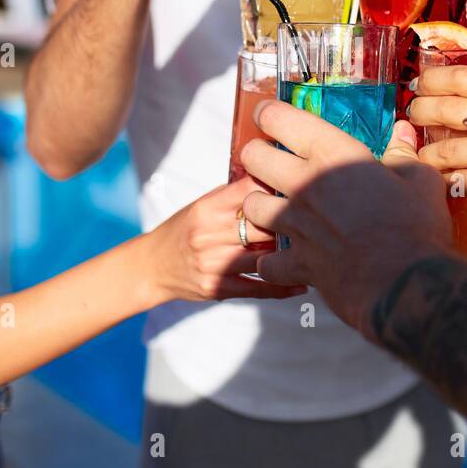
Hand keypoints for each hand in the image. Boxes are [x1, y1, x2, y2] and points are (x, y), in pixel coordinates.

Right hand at [149, 175, 304, 301]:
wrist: (151, 267)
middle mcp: (210, 234)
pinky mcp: (217, 287)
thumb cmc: (182, 231)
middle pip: (263, 225)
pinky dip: (283, 286)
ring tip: (315, 248)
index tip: (298, 187)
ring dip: (290, 253)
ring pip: (264, 256)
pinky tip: (303, 282)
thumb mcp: (201, 206)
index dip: (276, 189)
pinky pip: (258, 287)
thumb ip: (232, 197)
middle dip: (288, 222)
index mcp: (207, 208)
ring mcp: (213, 263)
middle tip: (315, 219)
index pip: (249, 192)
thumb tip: (272, 180)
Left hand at [240, 102, 452, 336]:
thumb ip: (404, 155)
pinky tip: (282, 258)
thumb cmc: (414, 226)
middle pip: (254, 158)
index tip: (268, 113)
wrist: (403, 283)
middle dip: (256, 154)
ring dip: (258, 204)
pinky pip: (267, 262)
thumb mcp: (420, 181)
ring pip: (251, 205)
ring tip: (272, 205)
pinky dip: (272, 261)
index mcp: (333, 154)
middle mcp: (305, 185)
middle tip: (266, 156)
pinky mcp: (296, 262)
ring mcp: (296, 225)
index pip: (283, 119)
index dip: (270, 113)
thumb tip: (403, 133)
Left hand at [408, 66, 466, 228]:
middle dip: (420, 111)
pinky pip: (457, 179)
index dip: (432, 79)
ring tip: (419, 154)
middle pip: (445, 108)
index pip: (461, 76)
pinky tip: (437, 181)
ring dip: (425, 153)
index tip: (420, 83)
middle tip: (413, 114)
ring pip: (443, 149)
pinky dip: (443, 181)